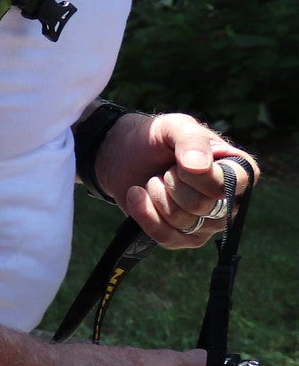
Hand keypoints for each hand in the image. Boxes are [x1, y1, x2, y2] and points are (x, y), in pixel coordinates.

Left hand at [96, 111, 257, 249]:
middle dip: (172, 184)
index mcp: (240, 171)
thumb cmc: (158, 139)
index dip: (196, 175)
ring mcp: (209, 223)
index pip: (228, 185)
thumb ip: (191, 140)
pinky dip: (146, 216)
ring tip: (153, 181)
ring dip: (158, 197)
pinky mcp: (184, 238)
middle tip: (165, 170)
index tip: (178, 161)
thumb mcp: (175, 126)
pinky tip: (136, 196)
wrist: (125, 155)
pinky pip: (168, 238)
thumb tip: (200, 168)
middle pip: (203, 205)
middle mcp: (231, 200)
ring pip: (184, 222)